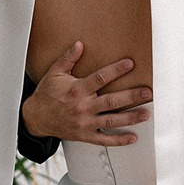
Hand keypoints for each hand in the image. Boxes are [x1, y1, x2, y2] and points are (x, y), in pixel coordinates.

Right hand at [22, 41, 151, 145]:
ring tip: (146, 114)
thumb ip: (68, 59)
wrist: (36, 118)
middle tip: (147, 92)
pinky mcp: (85, 135)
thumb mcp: (54, 73)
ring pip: (112, 120)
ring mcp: (85, 122)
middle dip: (131, 96)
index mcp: (77, 90)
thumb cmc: (46, 95)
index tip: (130, 64)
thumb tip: (79, 44)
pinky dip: (119, 140)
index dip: (116, 70)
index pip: (100, 78)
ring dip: (130, 118)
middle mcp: (83, 107)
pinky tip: (133, 137)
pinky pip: (104, 140)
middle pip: (111, 101)